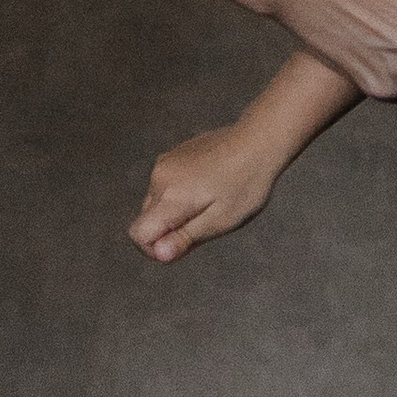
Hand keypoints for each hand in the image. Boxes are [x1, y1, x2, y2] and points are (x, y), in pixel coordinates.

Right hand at [132, 125, 284, 263]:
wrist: (258, 141)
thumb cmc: (245, 184)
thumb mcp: (220, 221)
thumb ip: (185, 238)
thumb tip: (159, 255)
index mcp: (170, 197)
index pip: (138, 234)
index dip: (154, 250)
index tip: (182, 246)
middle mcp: (160, 178)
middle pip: (147, 219)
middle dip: (169, 230)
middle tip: (207, 224)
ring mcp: (165, 163)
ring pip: (157, 203)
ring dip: (175, 212)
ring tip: (211, 203)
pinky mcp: (173, 155)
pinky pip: (165, 185)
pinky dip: (179, 194)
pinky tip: (209, 186)